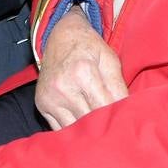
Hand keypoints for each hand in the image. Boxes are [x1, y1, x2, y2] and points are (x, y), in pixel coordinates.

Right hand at [33, 9, 127, 129]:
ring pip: (73, 130)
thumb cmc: (89, 48)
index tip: (125, 123)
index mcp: (82, 73)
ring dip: (87, 132)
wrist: (60, 36)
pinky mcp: (41, 104)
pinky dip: (72, 130)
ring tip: (98, 128)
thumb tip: (127, 114)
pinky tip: (81, 125)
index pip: (104, 108)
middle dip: (103, 127)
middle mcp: (63, 87)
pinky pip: (59, 129)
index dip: (117, 118)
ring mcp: (49, 98)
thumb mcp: (110, 60)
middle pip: (89, 122)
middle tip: (114, 129)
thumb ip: (119, 88)